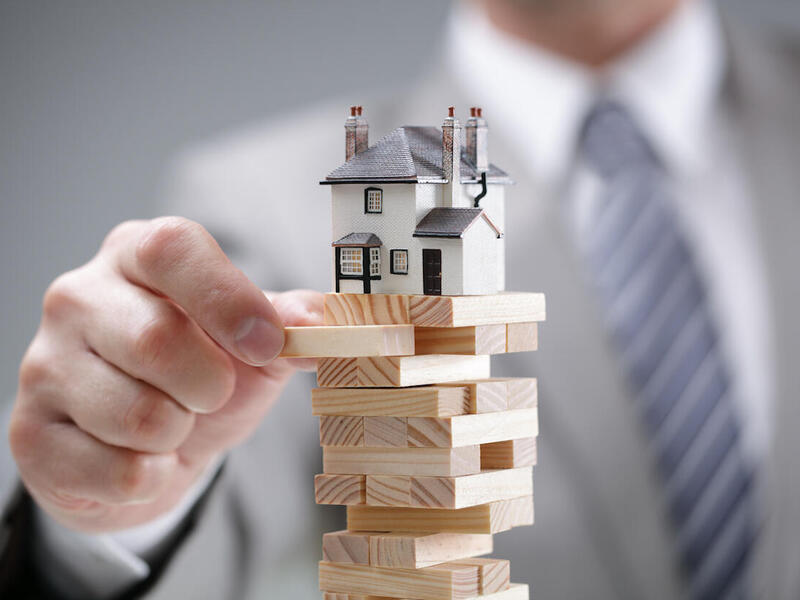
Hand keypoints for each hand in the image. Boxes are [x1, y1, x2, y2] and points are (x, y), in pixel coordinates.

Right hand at [9, 217, 321, 532]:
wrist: (146, 448)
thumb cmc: (199, 379)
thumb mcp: (252, 345)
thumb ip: (289, 324)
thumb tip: (323, 318)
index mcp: (137, 256)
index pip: (173, 249)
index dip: (228, 298)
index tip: (267, 344)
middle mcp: (79, 297)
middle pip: (157, 339)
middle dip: (210, 385)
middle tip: (210, 393)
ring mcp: (44, 363)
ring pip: (139, 415)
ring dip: (179, 434)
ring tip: (170, 424)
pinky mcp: (29, 431)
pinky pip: (118, 471)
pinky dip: (152, 476)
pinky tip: (141, 458)